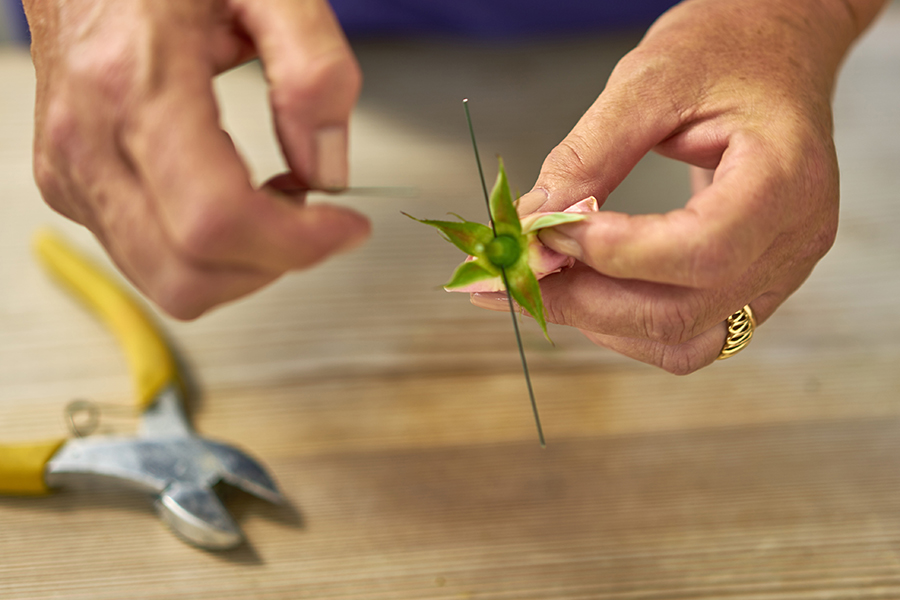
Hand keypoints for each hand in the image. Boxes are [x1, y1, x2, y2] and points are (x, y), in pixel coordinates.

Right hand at [24, 0, 369, 318]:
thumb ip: (314, 70)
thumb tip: (328, 169)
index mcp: (135, 84)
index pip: (218, 220)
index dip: (297, 243)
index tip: (346, 228)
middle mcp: (89, 142)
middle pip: (192, 275)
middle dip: (275, 263)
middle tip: (317, 218)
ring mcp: (73, 174)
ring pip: (172, 283)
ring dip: (245, 263)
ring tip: (278, 199)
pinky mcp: (73, 189)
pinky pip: (152, 261)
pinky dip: (210, 251)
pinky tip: (236, 196)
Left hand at [473, 0, 885, 373]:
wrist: (775, 53)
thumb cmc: (725, 51)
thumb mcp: (649, 82)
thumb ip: (590, 155)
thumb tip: (531, 221)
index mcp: (786, 178)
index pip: (703, 248)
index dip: (614, 253)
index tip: (547, 231)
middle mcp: (793, 239)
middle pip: (684, 312)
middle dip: (587, 301)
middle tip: (523, 273)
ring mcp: (779, 271)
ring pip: (683, 340)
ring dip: (602, 322)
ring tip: (549, 280)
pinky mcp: (754, 285)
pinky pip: (690, 334)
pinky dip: (629, 326)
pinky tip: (589, 291)